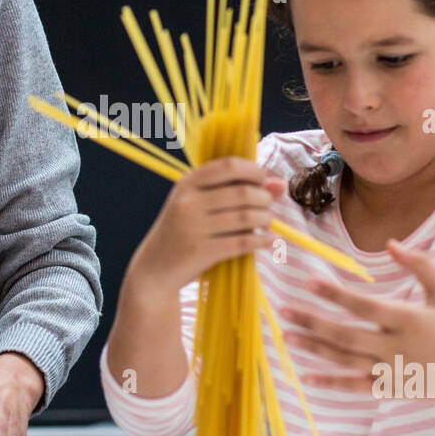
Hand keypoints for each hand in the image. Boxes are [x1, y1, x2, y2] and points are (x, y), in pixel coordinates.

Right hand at [125, 156, 285, 298]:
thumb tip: (279, 183)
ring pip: (246, 217)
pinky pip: (243, 242)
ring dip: (265, 219)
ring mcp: (194, 227)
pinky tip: (268, 241)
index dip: (254, 171)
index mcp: (187, 183)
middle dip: (264, 199)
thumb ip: (237, 189)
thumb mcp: (200, 205)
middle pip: (242, 192)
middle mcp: (189, 202)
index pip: (229, 166)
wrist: (155, 269)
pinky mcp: (202, 251)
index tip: (262, 181)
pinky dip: (262, 241)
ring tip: (266, 223)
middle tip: (266, 207)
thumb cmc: (183, 232)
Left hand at [282, 239, 434, 405]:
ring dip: (314, 348)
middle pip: (346, 334)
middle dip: (312, 322)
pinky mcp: (389, 389)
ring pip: (345, 360)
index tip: (308, 281)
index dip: (334, 294)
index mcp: (408, 319)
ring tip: (286, 336)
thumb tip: (390, 242)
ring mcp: (391, 371)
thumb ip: (420, 264)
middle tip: (283, 310)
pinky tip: (304, 377)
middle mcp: (396, 347)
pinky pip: (354, 387)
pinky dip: (330, 383)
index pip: (364, 306)